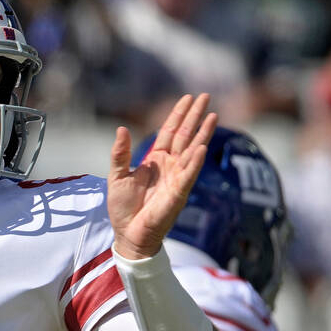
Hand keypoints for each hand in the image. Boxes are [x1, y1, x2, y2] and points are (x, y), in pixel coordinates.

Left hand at [107, 94, 217, 259]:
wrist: (128, 234)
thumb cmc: (124, 208)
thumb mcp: (117, 176)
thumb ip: (120, 153)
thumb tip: (122, 129)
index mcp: (156, 160)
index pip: (169, 132)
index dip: (178, 115)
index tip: (187, 98)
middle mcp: (170, 166)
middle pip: (185, 135)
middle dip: (195, 116)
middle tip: (206, 96)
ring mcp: (176, 178)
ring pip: (192, 150)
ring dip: (202, 133)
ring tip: (213, 115)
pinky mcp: (178, 193)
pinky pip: (188, 175)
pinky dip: (195, 161)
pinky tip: (202, 147)